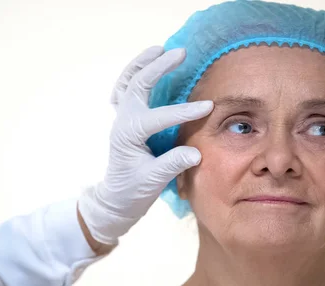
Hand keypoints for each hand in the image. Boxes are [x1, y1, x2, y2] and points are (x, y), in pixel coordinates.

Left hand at [78, 46, 213, 245]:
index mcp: (128, 135)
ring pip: (128, 82)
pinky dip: (133, 75)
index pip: (158, 117)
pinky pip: (125, 90)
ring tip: (160, 48)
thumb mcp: (153, 181)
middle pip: (138, 85)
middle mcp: (123, 121)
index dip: (183, 112)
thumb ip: (172, 164)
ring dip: (142, 63)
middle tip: (181, 53)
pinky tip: (145, 67)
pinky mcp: (125, 119)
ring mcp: (122, 118)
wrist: (116, 198)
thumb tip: (196, 153)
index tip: (207, 107)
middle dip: (158, 67)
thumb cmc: (133, 191)